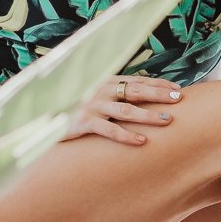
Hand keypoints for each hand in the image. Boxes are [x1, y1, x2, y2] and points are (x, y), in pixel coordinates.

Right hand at [61, 73, 182, 147]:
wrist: (41, 113)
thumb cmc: (72, 104)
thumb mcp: (93, 92)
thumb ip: (113, 92)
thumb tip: (138, 95)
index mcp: (106, 81)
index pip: (138, 80)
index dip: (158, 83)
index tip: (177, 89)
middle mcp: (102, 90)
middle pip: (136, 91)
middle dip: (159, 94)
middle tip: (179, 99)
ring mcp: (93, 105)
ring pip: (127, 110)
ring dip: (149, 115)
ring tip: (168, 120)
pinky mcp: (84, 122)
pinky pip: (109, 130)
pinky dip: (126, 135)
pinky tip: (142, 141)